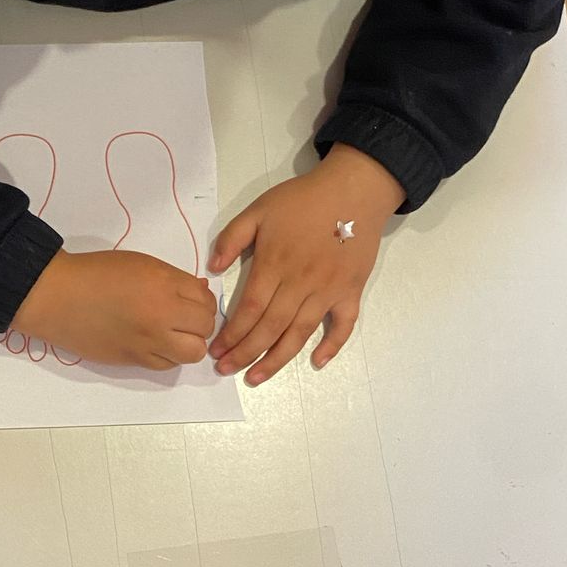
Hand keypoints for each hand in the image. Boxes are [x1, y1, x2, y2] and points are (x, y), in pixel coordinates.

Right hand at [11, 249, 216, 369]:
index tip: (189, 299)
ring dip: (189, 343)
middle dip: (199, 322)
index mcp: (163, 285)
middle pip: (205, 327)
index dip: (201, 299)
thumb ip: (173, 279)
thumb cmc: (94, 273)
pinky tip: (155, 344)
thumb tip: (199, 292)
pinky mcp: (134, 360)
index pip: (205, 299)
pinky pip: (168, 364)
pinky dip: (168, 356)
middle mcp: (161, 315)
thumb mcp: (140, 264)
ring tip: (173, 334)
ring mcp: (149, 341)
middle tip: (183, 317)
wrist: (57, 297)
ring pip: (194, 352)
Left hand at [209, 146, 403, 385]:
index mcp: (275, 264)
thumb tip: (212, 268)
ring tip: (255, 377)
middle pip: (270, 328)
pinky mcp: (351, 290)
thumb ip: (232, 237)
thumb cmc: (303, 199)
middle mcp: (300, 283)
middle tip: (225, 370)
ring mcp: (328, 290)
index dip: (231, 333)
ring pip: (300, 333)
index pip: (250, 309)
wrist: (353, 189)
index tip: (215, 350)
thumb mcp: (259, 209)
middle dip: (245, 353)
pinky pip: (344, 324)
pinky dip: (332, 345)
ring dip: (277, 359)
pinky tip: (317, 362)